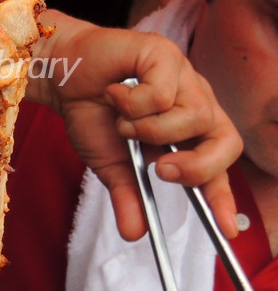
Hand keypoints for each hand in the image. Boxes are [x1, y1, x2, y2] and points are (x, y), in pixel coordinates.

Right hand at [28, 10, 242, 239]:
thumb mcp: (111, 165)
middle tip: (158, 169)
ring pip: (193, 117)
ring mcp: (185, 79)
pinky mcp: (167, 56)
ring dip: (148, 130)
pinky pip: (163, 93)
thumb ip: (128, 196)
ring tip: (122, 122)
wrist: (63, 77)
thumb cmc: (92, 114)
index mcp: (187, 134)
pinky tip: (114, 94)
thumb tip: (134, 234)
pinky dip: (132, 103)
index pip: (216, 168)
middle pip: (226, 142)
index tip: (226, 230)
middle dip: (195, 165)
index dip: (223, 198)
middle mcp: (195, 105)